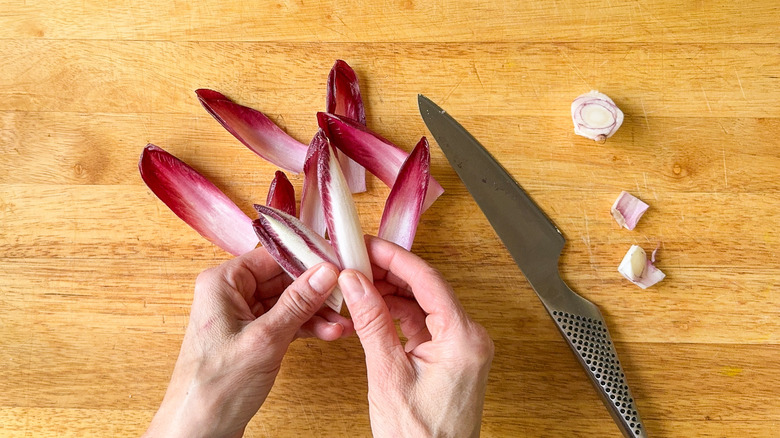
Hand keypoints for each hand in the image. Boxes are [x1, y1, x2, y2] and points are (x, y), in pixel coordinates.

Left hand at [144, 248, 351, 437]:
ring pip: (288, 303)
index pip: (272, 257)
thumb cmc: (215, 388)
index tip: (338, 264)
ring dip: (316, 313)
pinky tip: (329, 333)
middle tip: (346, 297)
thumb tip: (325, 272)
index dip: (307, 259)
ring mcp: (242, 317)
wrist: (199, 431)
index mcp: (222, 283)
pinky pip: (285, 323)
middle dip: (317, 291)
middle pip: (283, 280)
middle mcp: (230, 294)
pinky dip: (306, 328)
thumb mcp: (265, 339)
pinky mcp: (252, 338)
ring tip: (342, 324)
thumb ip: (297, 303)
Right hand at [338, 236, 493, 437]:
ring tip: (359, 281)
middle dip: (390, 272)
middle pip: (427, 288)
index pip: (428, 281)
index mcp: (464, 339)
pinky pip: (424, 323)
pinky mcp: (451, 357)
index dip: (395, 257)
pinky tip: (374, 306)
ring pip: (424, 304)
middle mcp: (470, 339)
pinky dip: (398, 313)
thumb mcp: (388, 375)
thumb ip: (373, 323)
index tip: (368, 245)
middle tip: (357, 259)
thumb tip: (356, 283)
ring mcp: (462, 348)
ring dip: (392, 291)